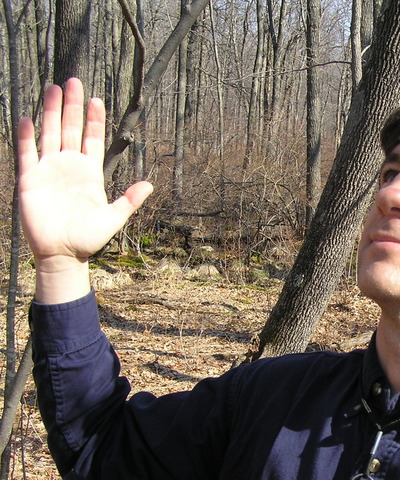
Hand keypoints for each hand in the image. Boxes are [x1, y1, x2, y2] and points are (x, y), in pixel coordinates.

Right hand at [17, 78, 152, 302]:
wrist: (63, 255)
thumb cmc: (88, 239)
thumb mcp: (113, 218)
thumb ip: (129, 200)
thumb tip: (150, 184)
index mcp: (90, 173)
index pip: (93, 139)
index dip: (94, 120)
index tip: (96, 99)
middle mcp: (69, 166)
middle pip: (70, 129)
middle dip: (71, 106)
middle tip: (73, 80)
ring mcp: (49, 170)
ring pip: (49, 134)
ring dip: (49, 112)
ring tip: (52, 88)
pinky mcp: (30, 179)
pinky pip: (27, 153)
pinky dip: (26, 136)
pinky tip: (27, 118)